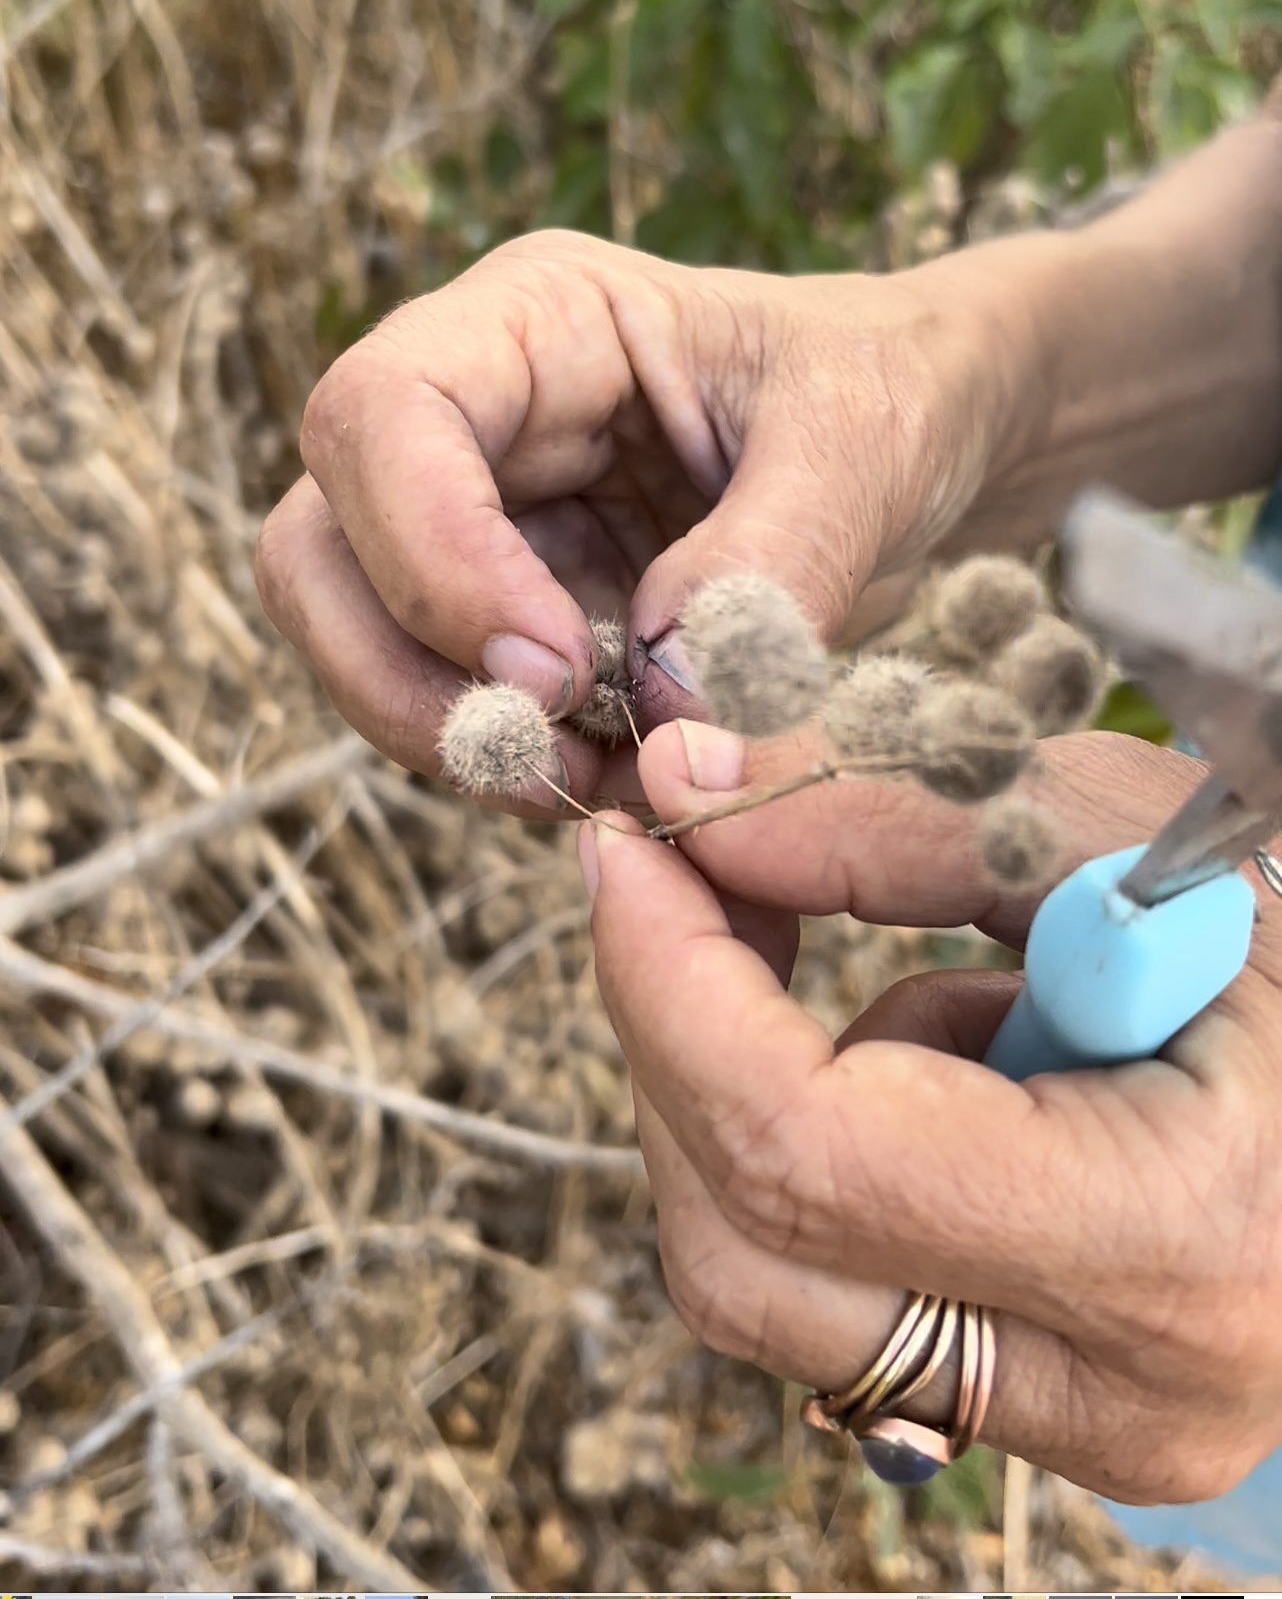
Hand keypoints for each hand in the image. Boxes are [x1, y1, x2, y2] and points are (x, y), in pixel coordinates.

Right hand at [255, 229, 1029, 813]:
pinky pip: (447, 704)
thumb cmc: (900, 390)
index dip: (430, 555)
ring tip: (606, 781)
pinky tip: (624, 784)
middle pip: (315, 546)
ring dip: (452, 739)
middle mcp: (477, 414)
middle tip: (552, 761)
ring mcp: (481, 518)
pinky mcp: (513, 614)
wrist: (938, 440)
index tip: (559, 670)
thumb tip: (668, 717)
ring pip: (353, 641)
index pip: (379, 414)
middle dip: (403, 676)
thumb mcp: (867, 444)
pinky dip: (514, 767)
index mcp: (539, 318)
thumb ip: (771, 567)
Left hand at [586, 724, 1281, 1502]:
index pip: (803, 1148)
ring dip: (761, 1088)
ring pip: (769, 1285)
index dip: (670, 982)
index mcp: (1170, 1238)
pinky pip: (844, 1288)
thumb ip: (898, 811)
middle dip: (677, 1033)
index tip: (630, 838)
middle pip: (744, 1245)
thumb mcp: (1137, 833)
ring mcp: (1088, 1428)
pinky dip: (840, 1143)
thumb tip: (682, 784)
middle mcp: (1118, 1393)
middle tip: (692, 869)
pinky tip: (962, 1053)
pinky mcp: (1059, 1411)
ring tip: (909, 969)